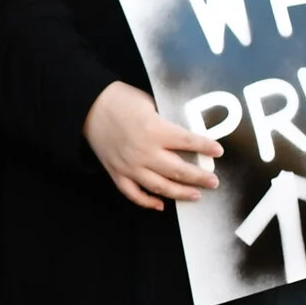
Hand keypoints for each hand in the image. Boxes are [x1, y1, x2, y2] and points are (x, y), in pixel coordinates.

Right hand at [83, 81, 221, 211]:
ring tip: (196, 194)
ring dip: (181, 193)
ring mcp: (130, 166)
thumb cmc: (119, 99)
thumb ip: (166, 121)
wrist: (87, 106)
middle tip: (214, 181)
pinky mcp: (116, 173)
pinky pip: (134, 194)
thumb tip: (183, 135)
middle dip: (200, 177)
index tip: (218, 152)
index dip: (206, 147)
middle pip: (179, 170)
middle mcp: (144, 152)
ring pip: (161, 187)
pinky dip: (148, 202)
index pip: (188, 142)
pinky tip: (161, 205)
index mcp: (155, 130)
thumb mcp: (149, 103)